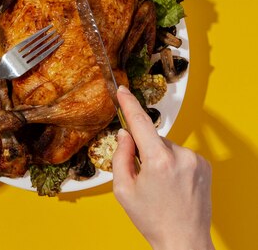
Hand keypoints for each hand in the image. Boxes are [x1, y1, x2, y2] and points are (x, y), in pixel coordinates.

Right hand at [112, 85, 213, 249]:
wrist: (184, 241)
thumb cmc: (153, 219)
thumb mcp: (124, 190)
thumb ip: (120, 156)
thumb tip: (125, 135)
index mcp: (158, 161)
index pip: (140, 123)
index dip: (129, 104)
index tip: (122, 90)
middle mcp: (180, 156)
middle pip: (152, 139)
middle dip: (143, 151)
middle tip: (142, 177)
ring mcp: (195, 160)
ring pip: (166, 147)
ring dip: (159, 158)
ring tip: (160, 186)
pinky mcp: (204, 166)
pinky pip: (179, 155)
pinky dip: (172, 164)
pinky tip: (172, 185)